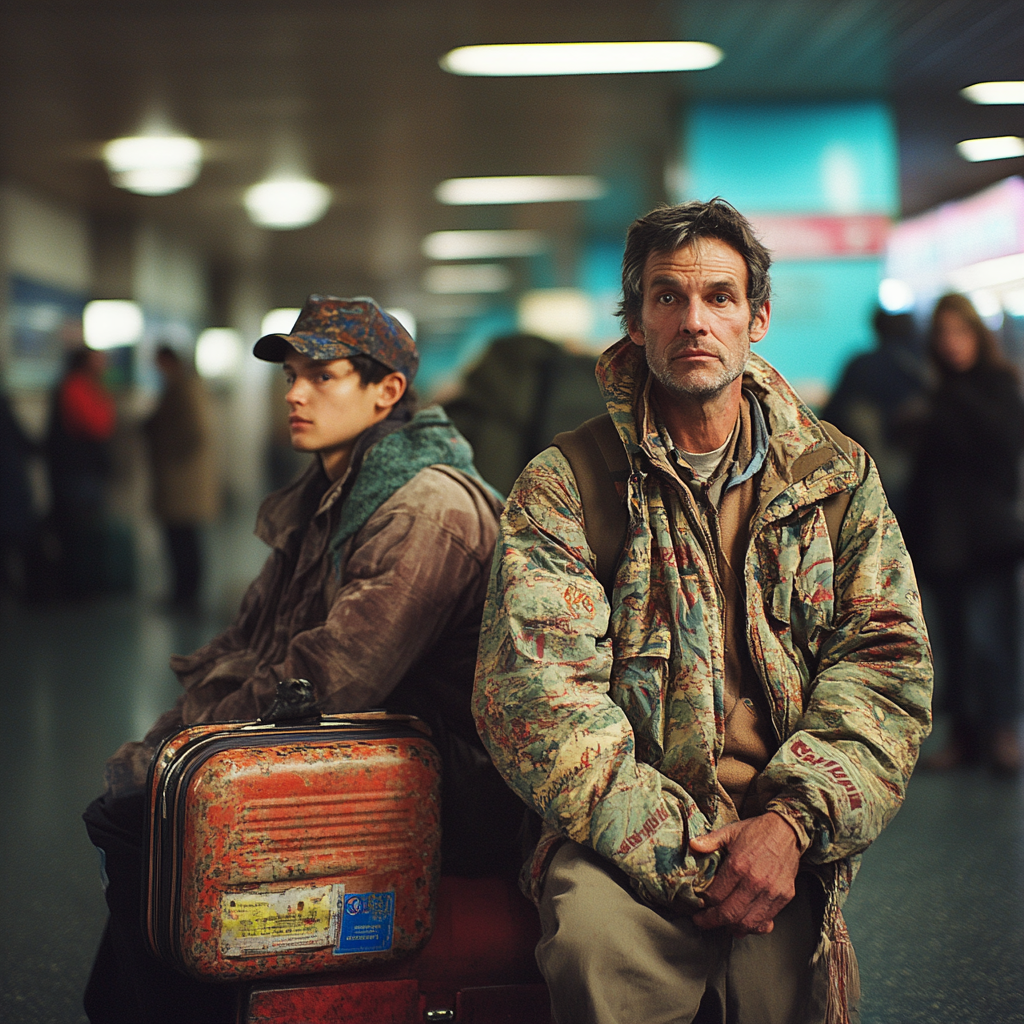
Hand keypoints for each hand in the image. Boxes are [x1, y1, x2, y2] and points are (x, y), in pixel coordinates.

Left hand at [688, 812, 800, 936]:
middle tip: (703, 921)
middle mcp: (754, 881)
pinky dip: (754, 927)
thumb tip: (693, 846)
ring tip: (723, 924)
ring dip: (732, 927)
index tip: (698, 904)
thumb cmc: (758, 832)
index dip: (704, 903)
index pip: (715, 896)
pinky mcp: (783, 896)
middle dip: (712, 921)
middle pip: (729, 913)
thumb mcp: (730, 832)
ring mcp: (770, 891)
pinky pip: (766, 920)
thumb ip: (710, 841)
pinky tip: (745, 923)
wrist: (787, 831)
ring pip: (747, 922)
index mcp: (738, 865)